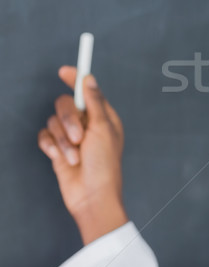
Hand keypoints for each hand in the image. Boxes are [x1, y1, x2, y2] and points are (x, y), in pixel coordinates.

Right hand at [38, 66, 127, 244]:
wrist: (91, 196)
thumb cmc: (104, 164)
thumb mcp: (102, 129)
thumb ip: (94, 102)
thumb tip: (88, 78)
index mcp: (103, 116)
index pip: (87, 91)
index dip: (76, 79)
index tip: (65, 70)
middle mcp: (87, 123)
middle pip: (66, 104)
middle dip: (69, 120)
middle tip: (79, 136)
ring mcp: (71, 136)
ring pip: (54, 121)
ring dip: (63, 140)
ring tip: (75, 156)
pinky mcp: (57, 148)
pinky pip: (45, 136)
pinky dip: (52, 147)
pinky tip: (62, 159)